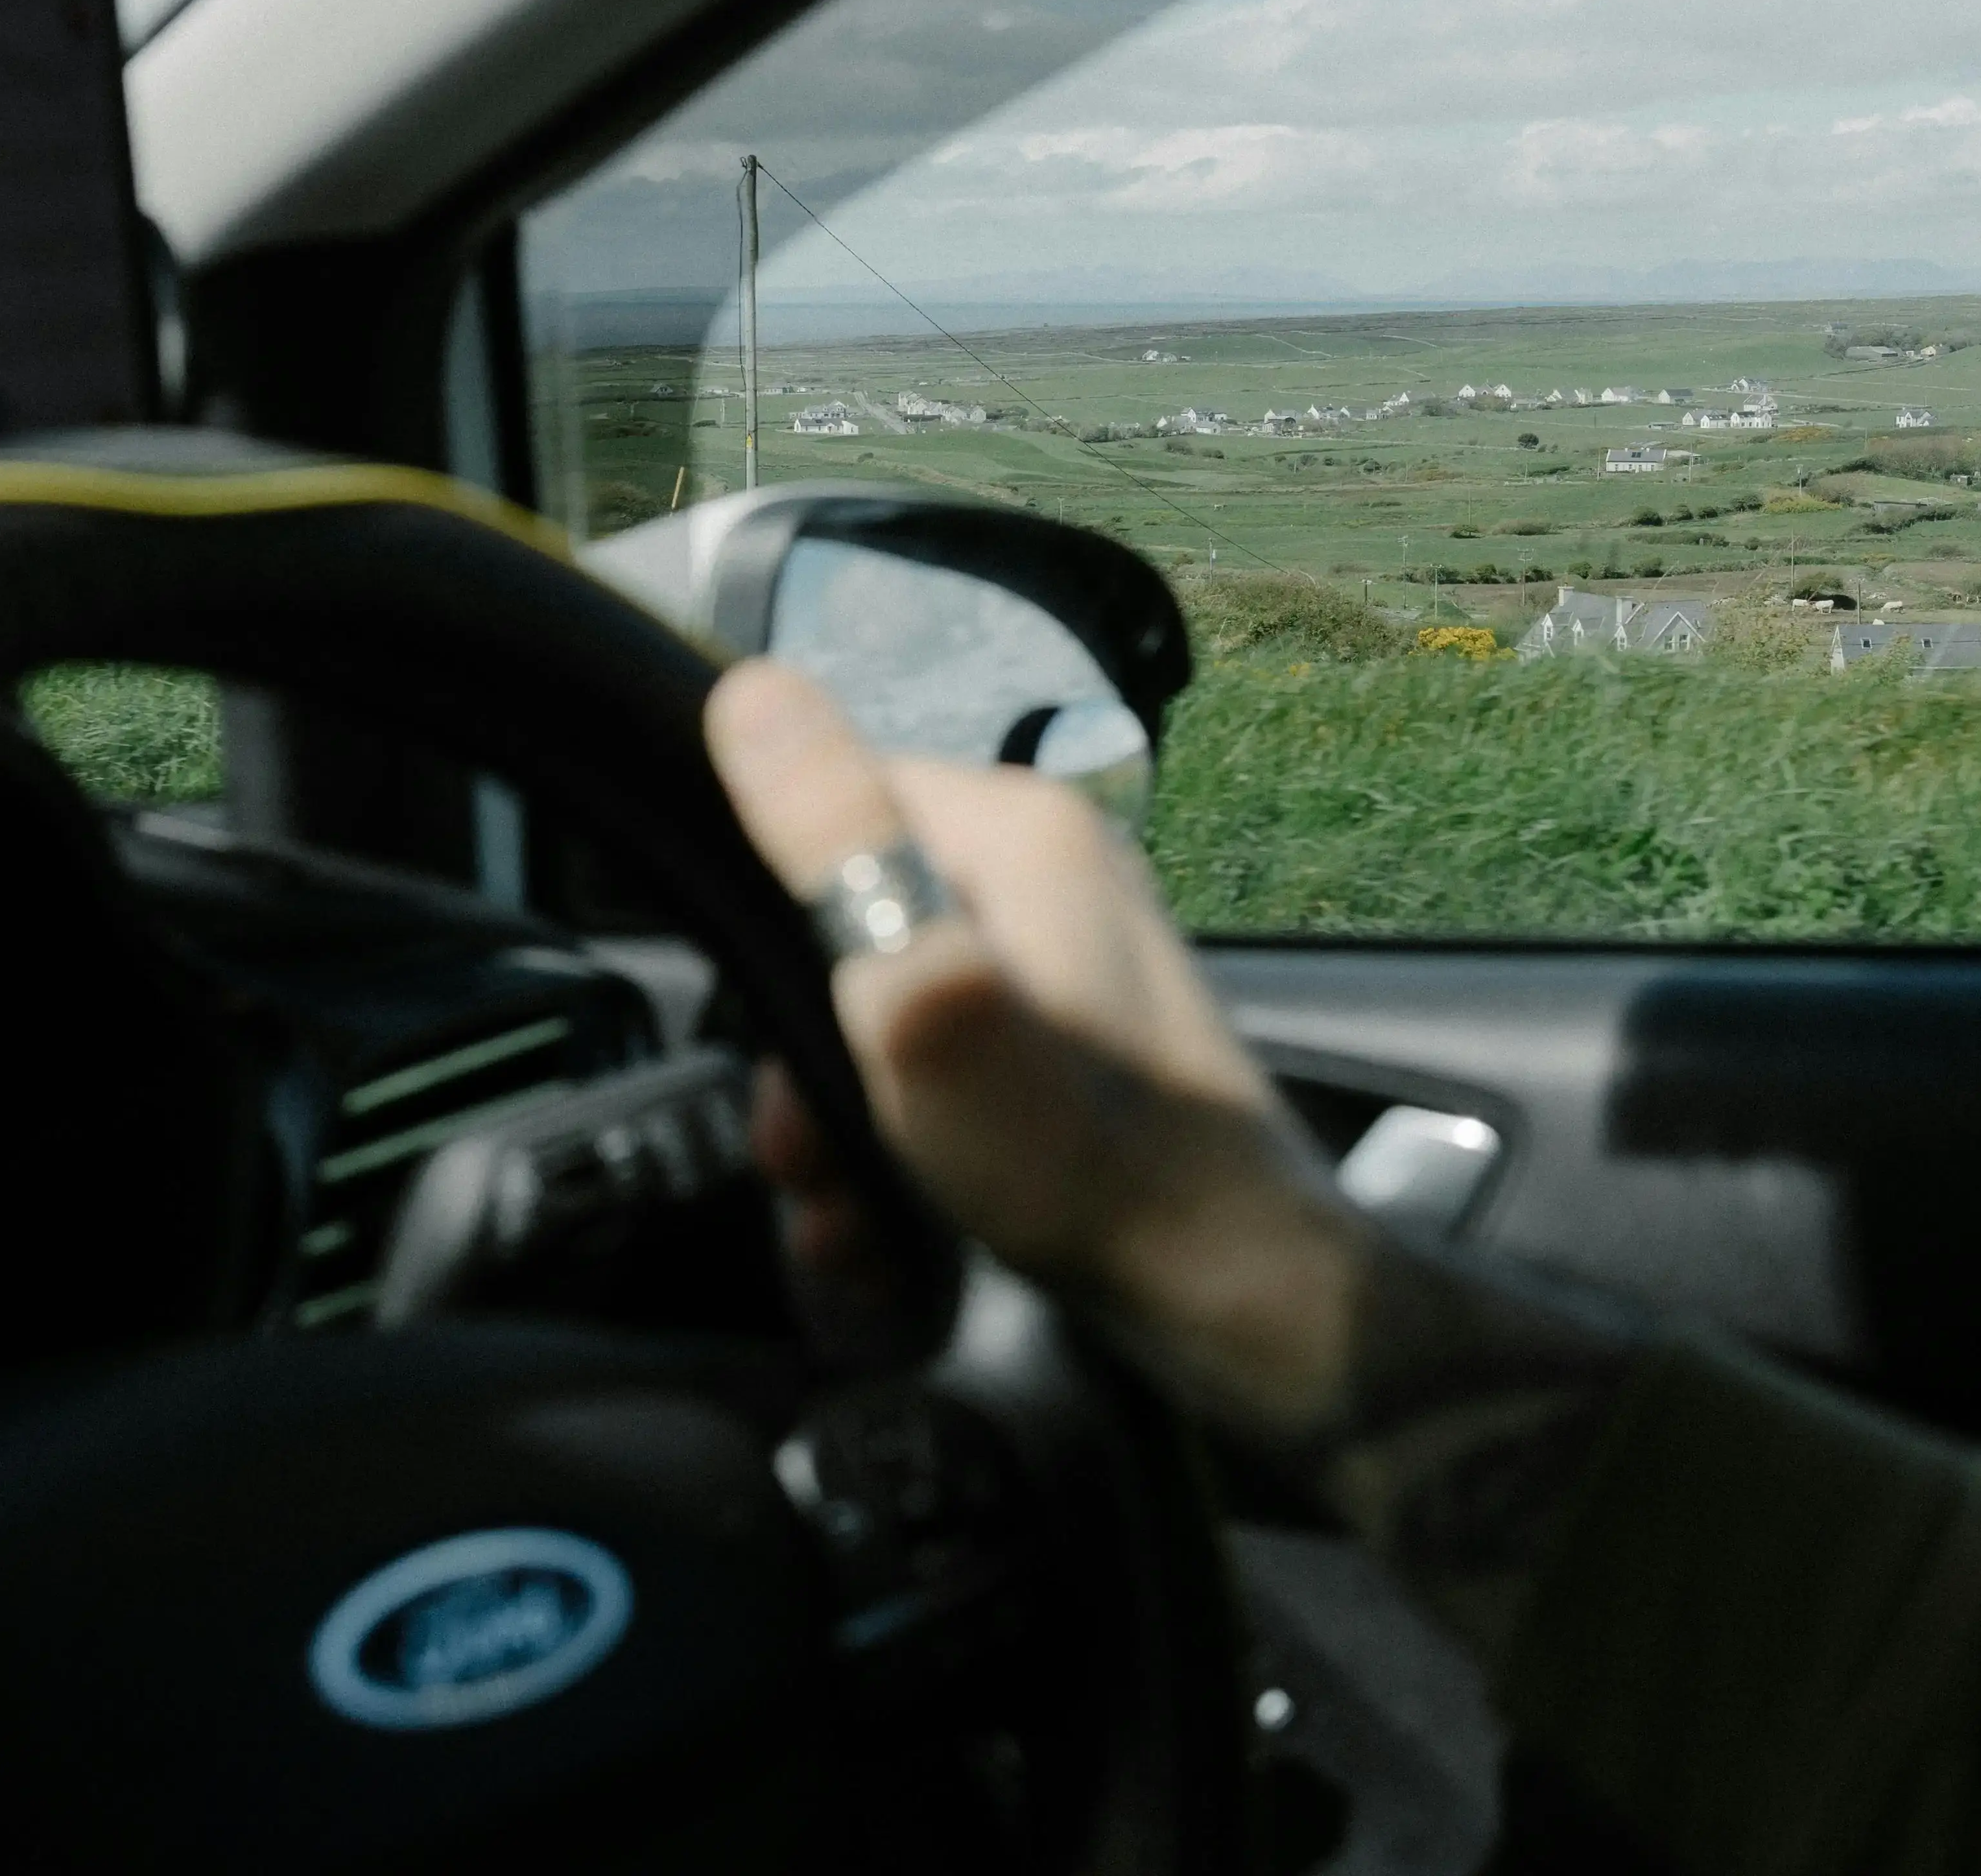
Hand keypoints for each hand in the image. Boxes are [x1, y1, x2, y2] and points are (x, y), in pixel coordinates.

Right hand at [705, 659, 1370, 1438]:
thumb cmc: (1079, 1156)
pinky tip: (889, 1229)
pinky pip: (944, 1065)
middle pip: (853, 925)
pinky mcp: (1071, 1040)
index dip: (773, 917)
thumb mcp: (926, 994)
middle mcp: (1050, 873)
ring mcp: (1067, 959)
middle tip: (810, 1162)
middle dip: (807, 1058)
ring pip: (887, 1014)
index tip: (771, 1033)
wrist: (1228, 1290)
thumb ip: (838, 845)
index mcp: (1020, 829)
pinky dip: (903, 1143)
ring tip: (848, 1219)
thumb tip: (752, 691)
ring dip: (842, 1122)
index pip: (834, 803)